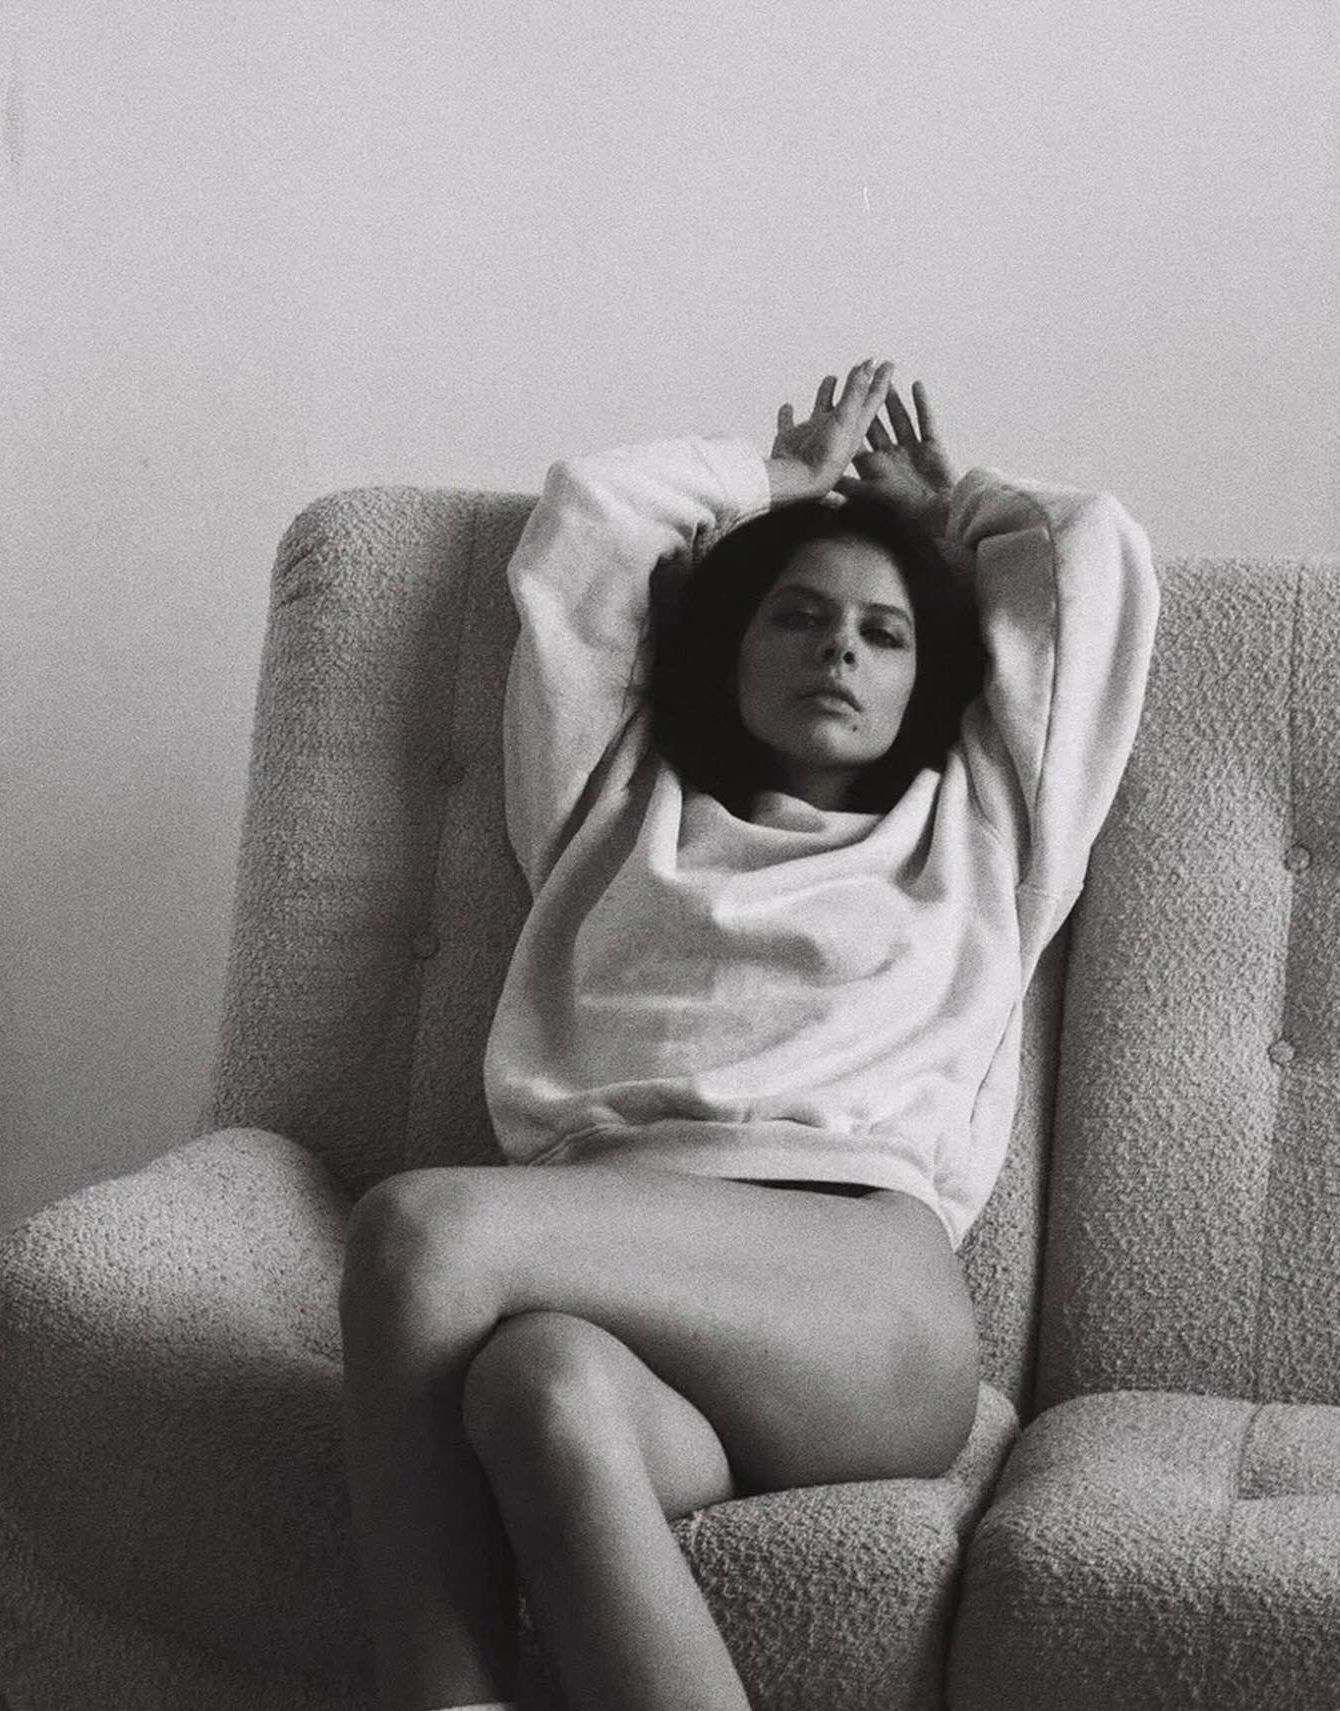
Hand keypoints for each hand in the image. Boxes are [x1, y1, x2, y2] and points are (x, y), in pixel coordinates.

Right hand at [766, 358, 895, 504]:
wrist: (797, 483)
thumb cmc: (826, 457)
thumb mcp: (845, 420)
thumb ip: (855, 393)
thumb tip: (868, 365)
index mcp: (854, 427)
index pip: (872, 399)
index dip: (881, 381)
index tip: (888, 363)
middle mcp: (836, 431)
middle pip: (850, 402)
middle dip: (857, 384)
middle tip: (864, 365)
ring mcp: (814, 436)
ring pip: (822, 410)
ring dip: (826, 394)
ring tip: (831, 379)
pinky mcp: (792, 441)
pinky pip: (789, 424)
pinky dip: (788, 416)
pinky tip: (787, 407)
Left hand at [833, 379, 958, 533]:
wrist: (938, 513)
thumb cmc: (904, 507)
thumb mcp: (871, 492)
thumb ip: (849, 484)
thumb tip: (824, 478)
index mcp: (875, 466)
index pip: (859, 438)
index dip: (849, 421)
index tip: (838, 401)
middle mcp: (891, 457)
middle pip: (878, 425)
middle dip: (871, 404)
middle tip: (862, 381)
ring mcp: (912, 450)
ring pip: (900, 419)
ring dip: (893, 400)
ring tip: (886, 379)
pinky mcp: (931, 447)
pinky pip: (925, 421)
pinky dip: (921, 404)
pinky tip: (916, 384)